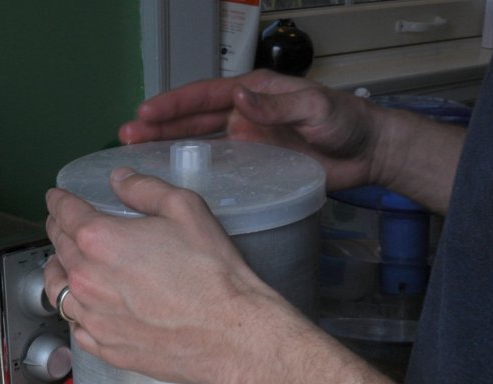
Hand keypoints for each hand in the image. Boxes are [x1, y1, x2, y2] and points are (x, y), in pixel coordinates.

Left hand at [44, 170, 284, 383]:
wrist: (230, 334)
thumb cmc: (213, 275)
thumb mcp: (186, 210)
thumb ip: (145, 190)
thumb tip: (120, 180)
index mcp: (99, 240)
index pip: (64, 212)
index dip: (58, 201)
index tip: (57, 199)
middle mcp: (88, 280)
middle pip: (58, 249)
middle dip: (58, 232)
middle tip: (64, 227)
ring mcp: (95, 318)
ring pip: (58, 291)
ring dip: (60, 273)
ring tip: (66, 268)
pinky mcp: (108, 349)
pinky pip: (77, 329)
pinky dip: (76, 315)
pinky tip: (86, 310)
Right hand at [119, 69, 387, 191]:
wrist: (366, 153)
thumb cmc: (345, 122)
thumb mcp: (314, 108)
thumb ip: (277, 107)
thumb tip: (239, 101)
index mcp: (254, 93)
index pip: (205, 96)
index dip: (174, 105)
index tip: (145, 113)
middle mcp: (244, 116)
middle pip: (193, 120)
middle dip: (159, 126)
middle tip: (126, 135)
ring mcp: (247, 142)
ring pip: (200, 144)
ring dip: (170, 148)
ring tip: (137, 155)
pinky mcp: (256, 168)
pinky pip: (220, 169)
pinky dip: (196, 173)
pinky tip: (175, 181)